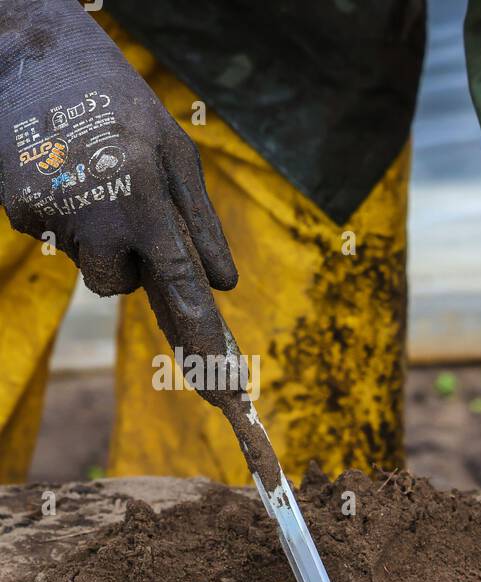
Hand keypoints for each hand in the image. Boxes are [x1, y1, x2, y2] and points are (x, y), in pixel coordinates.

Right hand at [0, 0, 235, 354]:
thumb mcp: (178, 154)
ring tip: (94, 180)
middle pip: (118, 287)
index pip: (183, 292)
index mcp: (146, 202)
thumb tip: (223, 285)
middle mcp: (97, 218)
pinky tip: (61, 171)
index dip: (205, 345)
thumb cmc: (120, 105)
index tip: (223, 393)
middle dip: (127, 262)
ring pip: (88, 267)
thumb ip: (201, 225)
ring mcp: (51, 218)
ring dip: (98, 240)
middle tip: (123, 199)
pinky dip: (64, 215)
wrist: (31, 53)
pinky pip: (55, 238)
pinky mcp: (18, 212)